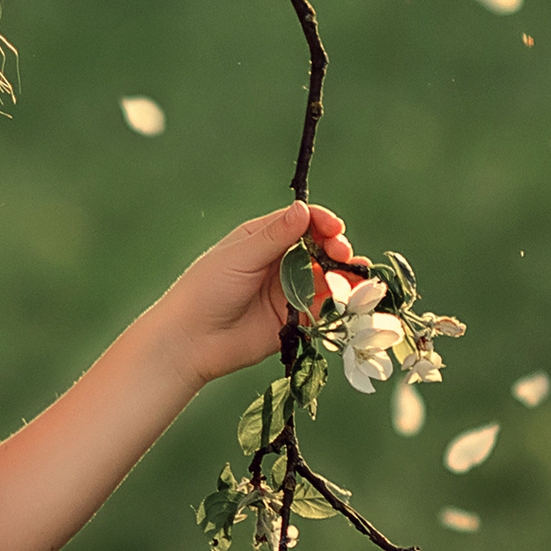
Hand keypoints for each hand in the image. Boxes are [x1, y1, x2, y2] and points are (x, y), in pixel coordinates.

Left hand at [154, 201, 355, 389]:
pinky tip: (353, 299)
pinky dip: (341, 302)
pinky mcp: (295, 319)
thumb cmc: (206, 290)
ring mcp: (288, 291)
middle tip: (343, 254)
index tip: (335, 228)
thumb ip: (274, 236)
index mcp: (262, 238)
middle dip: (336, 248)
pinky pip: (323, 308)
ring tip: (359, 276)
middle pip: (318, 248)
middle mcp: (279, 262)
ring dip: (345, 275)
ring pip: (326, 277)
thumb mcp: (240, 256)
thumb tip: (303, 209)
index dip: (321, 222)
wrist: (191, 341)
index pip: (301, 222)